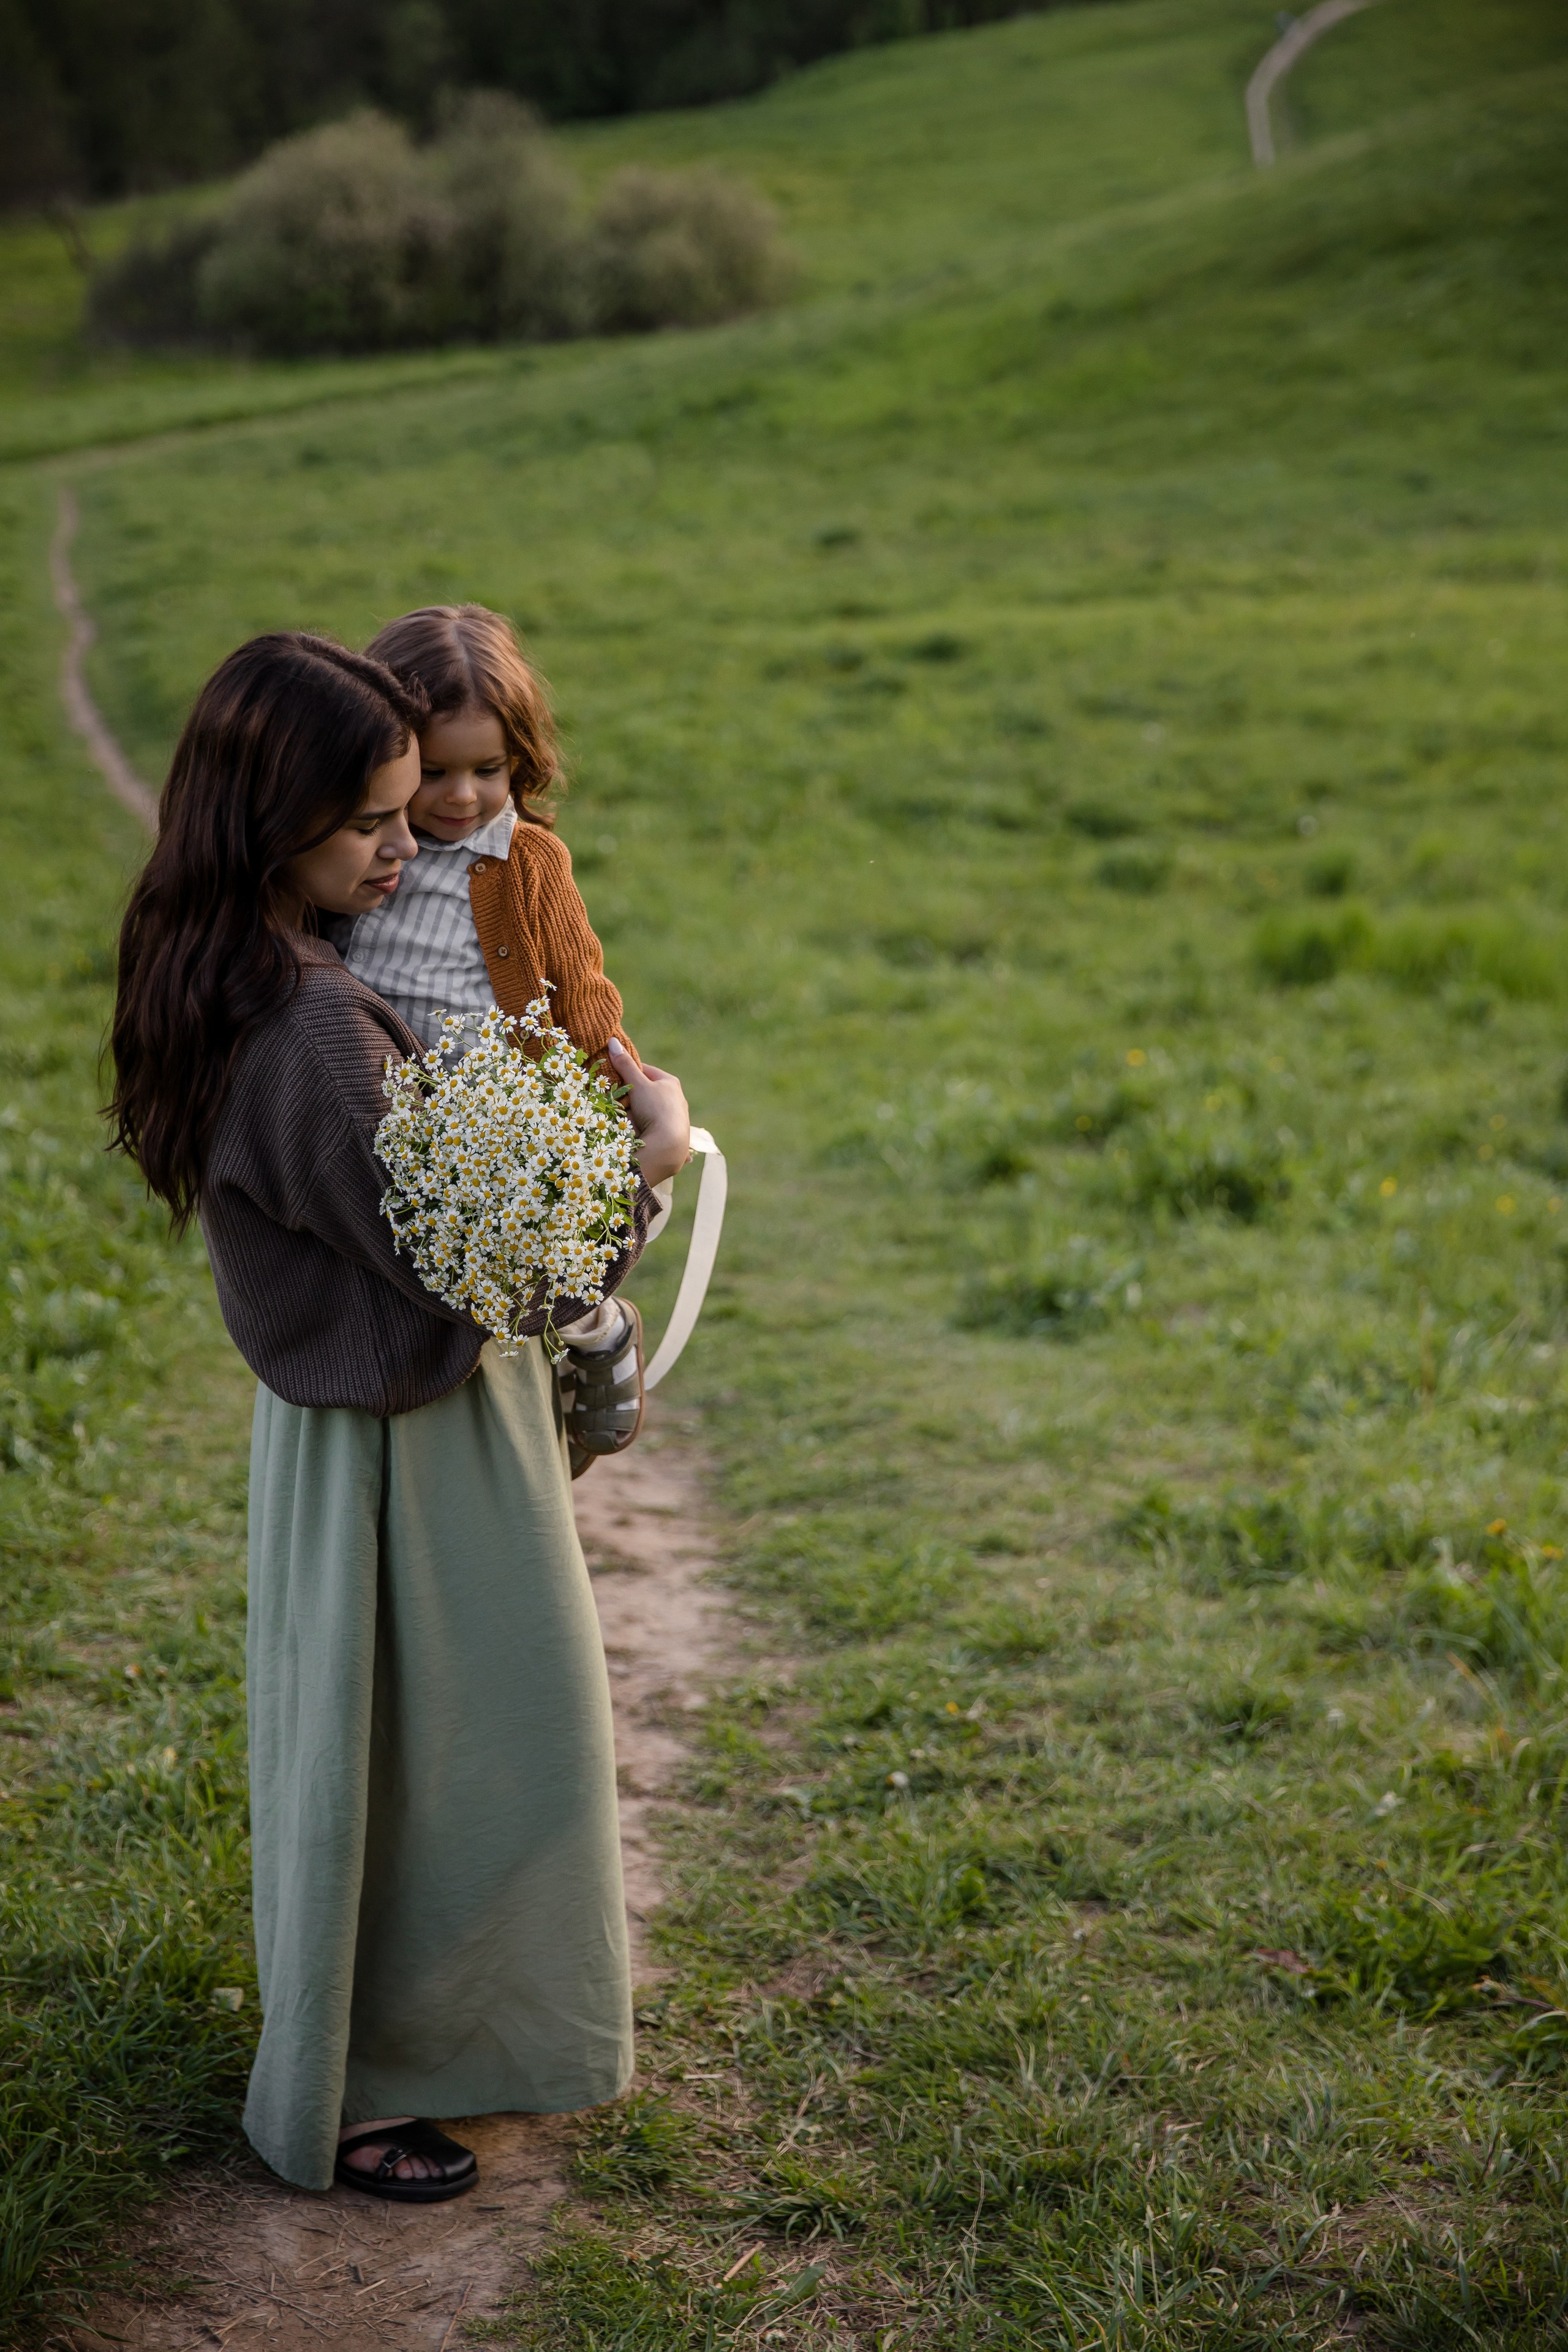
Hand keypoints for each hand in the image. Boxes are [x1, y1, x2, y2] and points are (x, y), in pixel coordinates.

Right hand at [608, 1039, 690, 1187]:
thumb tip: (612, 1040)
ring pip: (645, 1110)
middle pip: (644, 1092)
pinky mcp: (670, 1134)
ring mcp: (674, 1117)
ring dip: (633, 1113)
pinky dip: (641, 1127)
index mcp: (670, 1082)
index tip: (613, 1077)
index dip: (627, 1072)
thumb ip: (624, 1065)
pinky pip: (650, 1126)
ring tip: (622, 1118)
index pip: (644, 1071)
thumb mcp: (637, 1084)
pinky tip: (634, 1132)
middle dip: (628, 1096)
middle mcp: (675, 1098)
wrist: (668, 1145)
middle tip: (615, 1100)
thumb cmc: (655, 1109)